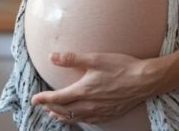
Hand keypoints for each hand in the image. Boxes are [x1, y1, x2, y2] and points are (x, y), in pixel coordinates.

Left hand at [31, 51, 163, 123]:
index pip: (58, 98)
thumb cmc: (121, 67)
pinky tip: (78, 117)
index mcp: (83, 91)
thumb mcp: (95, 59)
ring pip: (76, 118)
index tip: (34, 100)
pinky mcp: (109, 114)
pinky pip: (89, 121)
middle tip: (42, 105)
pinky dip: (78, 120)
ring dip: (62, 116)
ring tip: (54, 115)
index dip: (44, 99)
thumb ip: (72, 59)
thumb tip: (52, 57)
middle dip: (51, 108)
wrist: (145, 81)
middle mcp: (89, 105)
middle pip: (64, 110)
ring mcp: (100, 112)